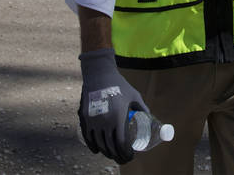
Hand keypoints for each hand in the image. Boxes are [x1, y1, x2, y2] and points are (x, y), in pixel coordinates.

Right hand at [77, 48, 147, 163]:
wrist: (99, 74)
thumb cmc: (119, 84)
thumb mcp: (134, 95)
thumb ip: (142, 107)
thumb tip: (149, 117)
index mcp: (118, 118)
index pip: (122, 144)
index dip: (126, 154)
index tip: (130, 156)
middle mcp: (104, 121)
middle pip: (110, 147)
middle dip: (117, 156)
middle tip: (123, 158)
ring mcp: (93, 120)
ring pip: (99, 144)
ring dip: (106, 152)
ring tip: (112, 154)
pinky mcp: (84, 118)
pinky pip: (87, 137)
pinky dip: (93, 146)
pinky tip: (98, 150)